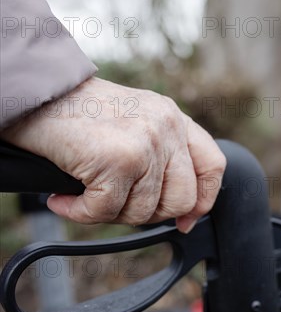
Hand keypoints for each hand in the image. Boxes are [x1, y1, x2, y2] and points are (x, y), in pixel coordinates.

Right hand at [0, 77, 225, 232]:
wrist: (37, 92)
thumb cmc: (79, 112)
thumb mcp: (137, 122)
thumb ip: (164, 154)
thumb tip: (185, 210)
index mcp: (175, 120)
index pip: (214, 166)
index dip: (203, 200)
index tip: (186, 219)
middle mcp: (167, 128)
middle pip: (182, 199)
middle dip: (148, 213)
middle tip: (116, 203)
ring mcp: (145, 144)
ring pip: (143, 212)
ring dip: (108, 213)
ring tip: (85, 193)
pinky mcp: (117, 160)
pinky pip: (105, 213)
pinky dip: (79, 213)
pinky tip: (65, 199)